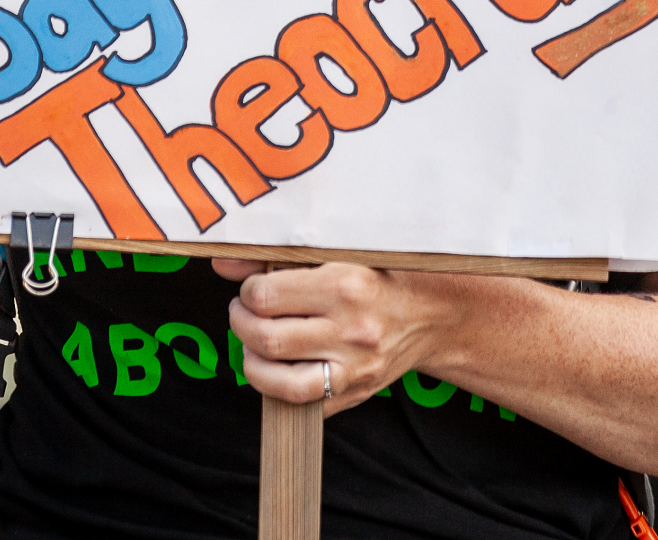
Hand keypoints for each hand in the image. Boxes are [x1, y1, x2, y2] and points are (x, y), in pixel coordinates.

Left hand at [214, 258, 495, 414]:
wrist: (434, 312)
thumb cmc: (384, 274)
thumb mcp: (339, 252)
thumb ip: (276, 255)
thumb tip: (222, 261)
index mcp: (347, 285)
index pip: (266, 295)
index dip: (248, 291)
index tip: (254, 287)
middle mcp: (352, 329)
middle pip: (266, 338)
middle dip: (241, 324)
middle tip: (245, 313)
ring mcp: (355, 367)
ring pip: (279, 382)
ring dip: (253, 364)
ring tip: (255, 345)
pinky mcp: (356, 393)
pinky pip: (302, 405)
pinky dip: (279, 389)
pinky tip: (280, 367)